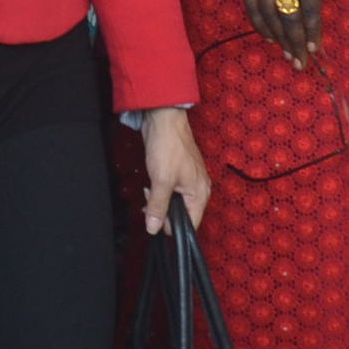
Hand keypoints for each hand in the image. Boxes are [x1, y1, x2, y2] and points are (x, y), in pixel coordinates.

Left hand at [138, 110, 211, 233]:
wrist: (164, 120)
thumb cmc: (168, 146)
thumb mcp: (161, 181)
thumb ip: (158, 207)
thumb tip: (153, 228)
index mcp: (200, 193)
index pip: (191, 224)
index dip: (172, 227)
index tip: (156, 223)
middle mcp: (197, 189)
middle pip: (181, 214)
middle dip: (163, 211)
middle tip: (149, 204)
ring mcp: (188, 181)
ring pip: (173, 203)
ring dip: (159, 201)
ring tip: (149, 191)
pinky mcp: (177, 173)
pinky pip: (169, 191)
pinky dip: (159, 191)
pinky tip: (150, 184)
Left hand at [241, 0, 348, 67]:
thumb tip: (286, 12)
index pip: (251, 0)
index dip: (261, 24)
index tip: (270, 40)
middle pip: (268, 12)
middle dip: (280, 39)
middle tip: (289, 57)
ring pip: (288, 16)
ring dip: (295, 41)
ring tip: (301, 59)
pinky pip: (309, 11)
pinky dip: (313, 31)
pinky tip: (315, 46)